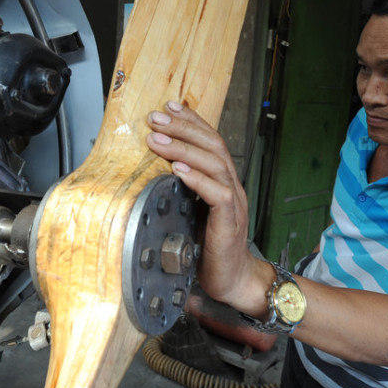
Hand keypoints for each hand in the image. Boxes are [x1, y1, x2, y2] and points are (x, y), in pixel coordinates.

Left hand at [146, 101, 266, 310]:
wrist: (233, 280)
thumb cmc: (209, 248)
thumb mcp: (190, 211)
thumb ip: (181, 190)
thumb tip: (153, 171)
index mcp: (223, 181)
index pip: (210, 141)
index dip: (191, 122)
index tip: (169, 107)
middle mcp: (231, 186)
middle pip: (213, 145)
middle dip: (184, 128)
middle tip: (157, 118)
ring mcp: (234, 203)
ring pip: (215, 164)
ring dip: (184, 149)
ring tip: (159, 140)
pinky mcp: (230, 222)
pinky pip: (219, 194)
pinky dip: (198, 179)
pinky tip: (178, 170)